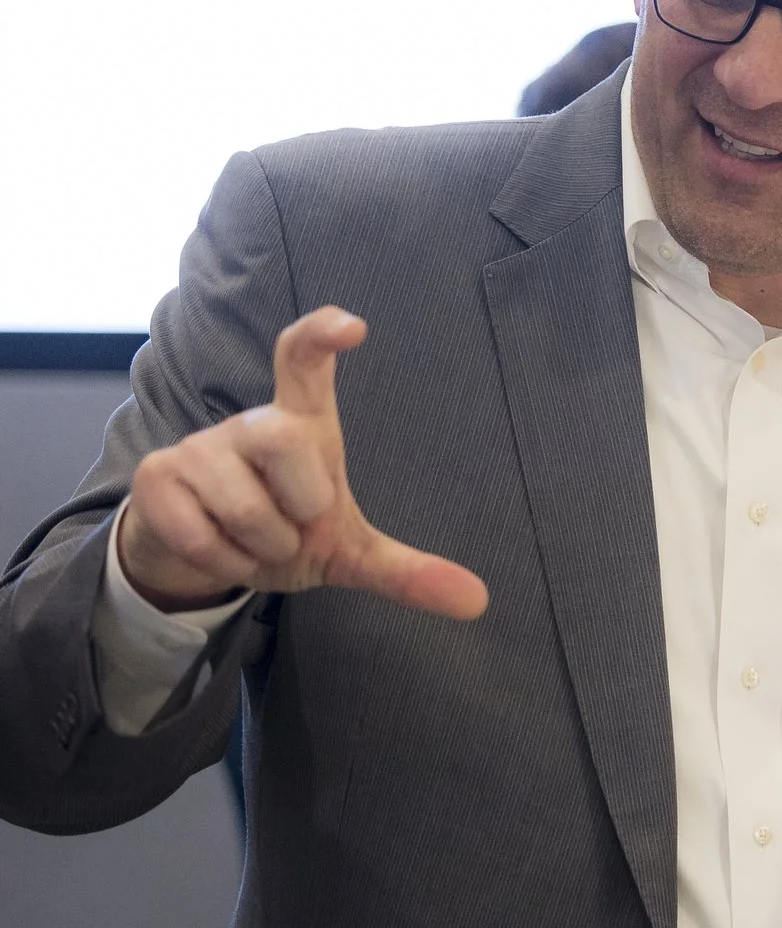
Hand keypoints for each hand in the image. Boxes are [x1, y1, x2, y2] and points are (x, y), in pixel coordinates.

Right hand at [117, 307, 489, 619]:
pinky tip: (223, 551)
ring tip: (258, 541)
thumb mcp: (347, 552)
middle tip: (293, 526)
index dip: (322, 336)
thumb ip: (407, 571)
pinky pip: (203, 536)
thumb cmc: (285, 530)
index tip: (351, 326)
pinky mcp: (156, 475)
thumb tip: (478, 602)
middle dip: (300, 510)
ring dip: (263, 547)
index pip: (304, 361)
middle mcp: (250, 422)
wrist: (203, 557)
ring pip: (247, 508)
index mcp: (303, 424)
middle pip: (287, 443)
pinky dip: (226, 563)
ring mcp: (198, 444)